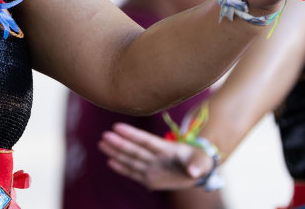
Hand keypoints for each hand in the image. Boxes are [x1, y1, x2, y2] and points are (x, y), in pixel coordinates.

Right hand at [98, 123, 212, 190]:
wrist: (198, 169)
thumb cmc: (200, 161)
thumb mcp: (202, 162)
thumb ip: (197, 166)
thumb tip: (194, 173)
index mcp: (167, 149)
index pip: (147, 140)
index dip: (133, 134)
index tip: (118, 126)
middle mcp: (156, 157)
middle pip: (135, 149)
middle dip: (119, 143)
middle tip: (104, 135)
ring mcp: (152, 166)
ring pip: (131, 159)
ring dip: (116, 152)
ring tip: (102, 144)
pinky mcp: (150, 178)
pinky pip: (134, 172)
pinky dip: (122, 168)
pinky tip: (110, 161)